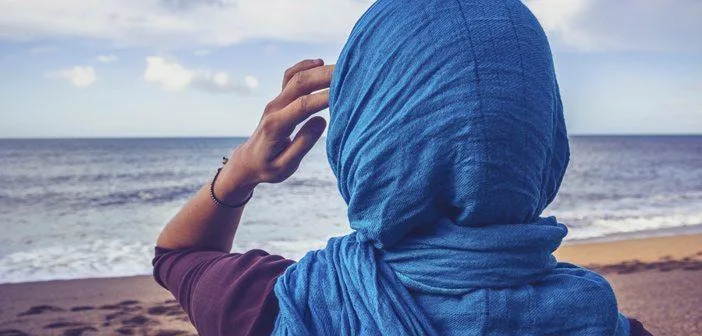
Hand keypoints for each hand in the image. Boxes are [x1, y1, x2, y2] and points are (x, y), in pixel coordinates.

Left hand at [216, 59, 333, 202]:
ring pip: (296, 77)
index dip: (323, 98)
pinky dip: (304, 66)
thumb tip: (322, 121)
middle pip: (300, 84)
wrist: (248, 162)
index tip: (344, 93)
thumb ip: (302, 144)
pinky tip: (320, 62)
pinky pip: (290, 76)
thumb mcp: (285, 167)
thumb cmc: (268, 167)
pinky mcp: (279, 99)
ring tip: (341, 67)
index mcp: (276, 126)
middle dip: (325, 77)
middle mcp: (274, 108)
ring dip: (318, 70)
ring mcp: (275, 101)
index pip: (302, 106)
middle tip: (350, 74)